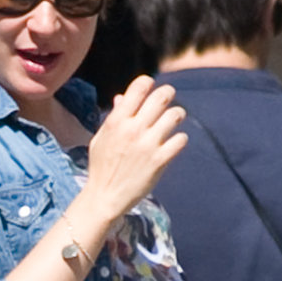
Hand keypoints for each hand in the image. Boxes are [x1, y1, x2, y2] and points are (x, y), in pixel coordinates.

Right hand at [79, 76, 187, 234]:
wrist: (105, 197)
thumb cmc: (101, 166)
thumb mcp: (101, 138)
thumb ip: (114, 116)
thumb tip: (122, 97)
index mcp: (117, 121)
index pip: (140, 87)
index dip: (148, 83)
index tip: (150, 89)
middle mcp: (133, 129)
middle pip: (161, 96)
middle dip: (168, 94)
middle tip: (168, 99)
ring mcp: (148, 145)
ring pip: (175, 115)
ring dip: (177, 115)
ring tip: (174, 119)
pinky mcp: (160, 160)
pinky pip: (180, 139)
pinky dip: (180, 139)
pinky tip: (174, 142)